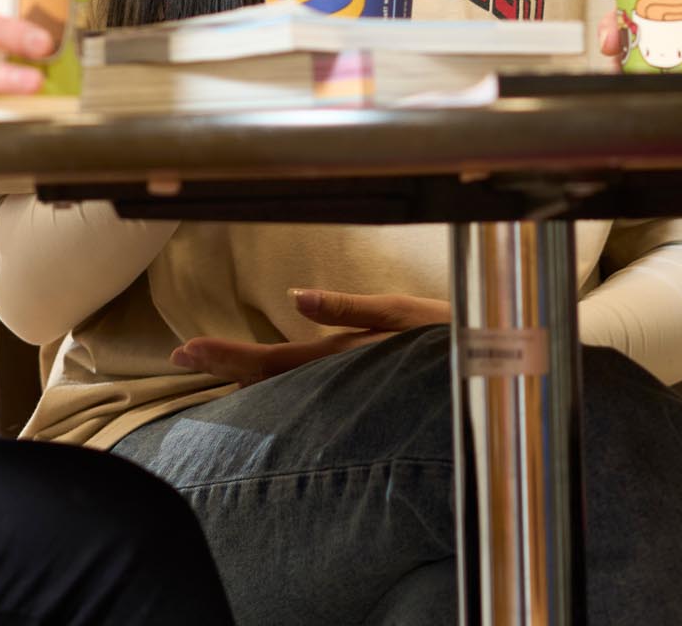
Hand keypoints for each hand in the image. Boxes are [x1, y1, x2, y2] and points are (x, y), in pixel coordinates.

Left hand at [169, 289, 449, 386]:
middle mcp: (339, 371)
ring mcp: (353, 378)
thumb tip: (296, 298)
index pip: (269, 361)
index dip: (225, 356)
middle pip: (270, 374)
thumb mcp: (404, 313)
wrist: (500, 366)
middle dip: (226, 364)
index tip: (183, 349)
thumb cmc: (456, 335)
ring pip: (291, 382)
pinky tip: (277, 372)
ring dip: (251, 372)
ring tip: (217, 365)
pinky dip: (288, 377)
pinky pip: (316, 382)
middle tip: (181, 354)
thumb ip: (350, 308)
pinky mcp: (370, 375)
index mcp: (340, 355)